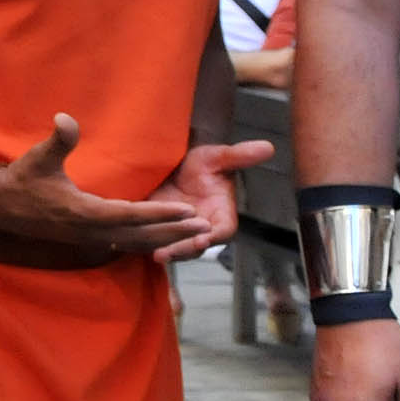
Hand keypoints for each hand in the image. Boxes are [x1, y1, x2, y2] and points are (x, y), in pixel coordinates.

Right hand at [0, 115, 210, 254]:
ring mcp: (91, 238)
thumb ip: (57, 141)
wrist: (2, 208)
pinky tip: (163, 241)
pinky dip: (149, 244)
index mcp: (84, 212)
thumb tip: (65, 118)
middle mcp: (92, 231)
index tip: (187, 210)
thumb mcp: (37, 159)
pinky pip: (127, 245)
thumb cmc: (22, 181)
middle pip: (142, 236)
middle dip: (174, 231)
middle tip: (205, 227)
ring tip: (194, 236)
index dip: (161, 214)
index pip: (131, 215)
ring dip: (167, 240)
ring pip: (137, 244)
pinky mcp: (90, 239)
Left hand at [145, 138, 274, 262]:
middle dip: (182, 250)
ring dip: (163, 251)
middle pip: (195, 246)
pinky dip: (145, 243)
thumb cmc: (201, 162)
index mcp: (221, 216)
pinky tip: (132, 244)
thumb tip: (267, 147)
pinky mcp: (160, 230)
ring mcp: (180, 233)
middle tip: (166, 253)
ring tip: (153, 253)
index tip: (203, 240)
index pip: (223, 232)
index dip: (214, 238)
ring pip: (174, 247)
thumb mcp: (217, 156)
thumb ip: (239, 155)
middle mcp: (202, 229)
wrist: (174, 164)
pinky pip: (155, 241)